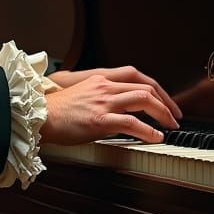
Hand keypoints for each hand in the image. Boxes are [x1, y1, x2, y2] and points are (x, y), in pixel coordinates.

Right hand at [40, 68, 180, 145]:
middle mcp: (105, 87)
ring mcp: (103, 102)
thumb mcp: (84, 95)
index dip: (157, 89)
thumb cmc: (58, 111)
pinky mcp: (100, 120)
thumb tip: (122, 112)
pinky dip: (148, 131)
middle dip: (165, 102)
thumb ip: (103, 98)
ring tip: (170, 126)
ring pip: (143, 100)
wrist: (40, 116)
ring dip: (162, 113)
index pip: (137, 77)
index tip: (166, 102)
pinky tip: (155, 137)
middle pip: (145, 87)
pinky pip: (132, 123)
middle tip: (174, 117)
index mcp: (101, 80)